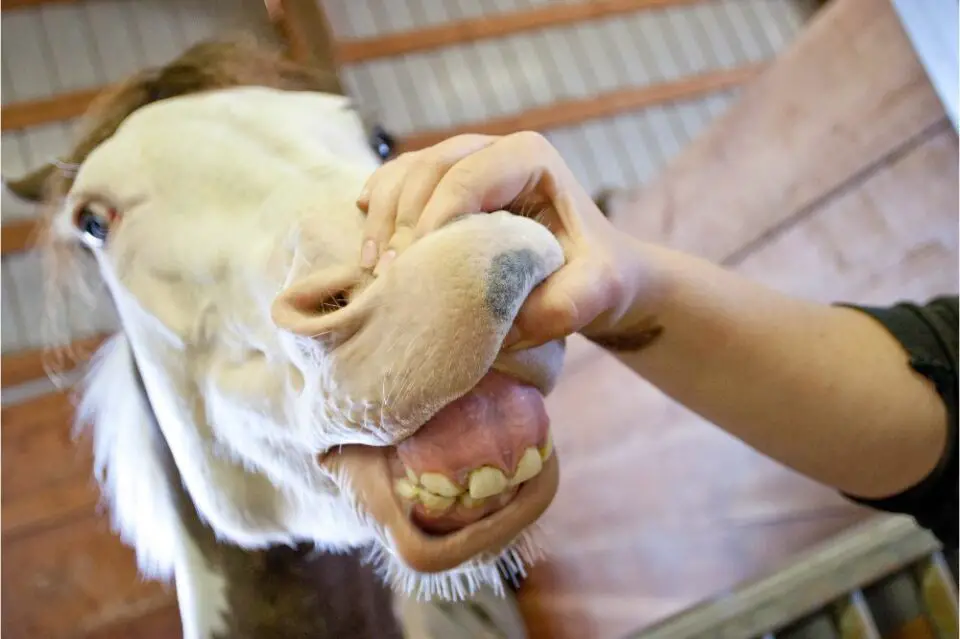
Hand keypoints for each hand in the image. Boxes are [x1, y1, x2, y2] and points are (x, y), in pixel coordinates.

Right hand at [356, 132, 651, 349]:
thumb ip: (560, 307)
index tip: (417, 273)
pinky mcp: (443, 182)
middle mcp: (493, 148)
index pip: (468, 178)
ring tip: (374, 267)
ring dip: (383, 217)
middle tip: (389, 276)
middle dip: (402, 221)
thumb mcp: (596, 293)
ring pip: (404, 171)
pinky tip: (368, 243)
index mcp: (530, 157)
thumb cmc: (595, 276)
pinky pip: (396, 181)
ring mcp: (464, 160)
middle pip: (427, 169)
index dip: (434, 222)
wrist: (594, 270)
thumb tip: (496, 324)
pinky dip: (377, 208)